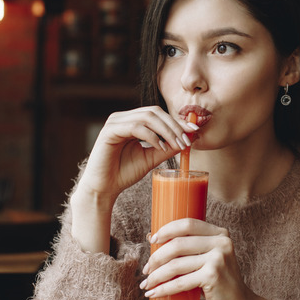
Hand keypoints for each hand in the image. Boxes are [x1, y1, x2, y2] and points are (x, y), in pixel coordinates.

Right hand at [76, 106, 195, 202]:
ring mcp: (115, 122)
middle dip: (174, 125)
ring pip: (147, 117)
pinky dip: (150, 136)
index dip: (177, 121)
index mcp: (132, 121)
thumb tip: (187, 140)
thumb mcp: (151, 158)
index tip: (194, 130)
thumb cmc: (124, 173)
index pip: (158, 114)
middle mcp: (123, 118)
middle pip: (154, 112)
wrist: (105, 188)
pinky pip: (135, 127)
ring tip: (176, 145)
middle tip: (187, 140)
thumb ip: (166, 148)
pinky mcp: (109, 131)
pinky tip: (159, 147)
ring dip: (166, 131)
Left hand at [141, 218, 254, 299]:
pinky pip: (181, 282)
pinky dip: (164, 289)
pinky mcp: (213, 276)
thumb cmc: (219, 281)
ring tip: (146, 283)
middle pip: (178, 244)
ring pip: (176, 265)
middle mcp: (221, 243)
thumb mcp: (209, 258)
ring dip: (156, 275)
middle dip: (156, 257)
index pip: (188, 224)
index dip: (167, 230)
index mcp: (220, 233)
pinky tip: (154, 293)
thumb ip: (190, 247)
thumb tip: (152, 237)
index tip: (152, 241)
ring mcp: (218, 259)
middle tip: (146, 269)